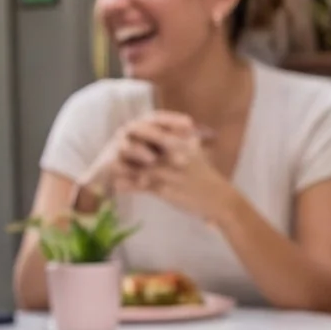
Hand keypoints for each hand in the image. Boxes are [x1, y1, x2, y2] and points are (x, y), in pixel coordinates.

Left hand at [120, 111, 236, 223]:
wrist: (221, 200)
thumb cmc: (208, 178)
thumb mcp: (199, 155)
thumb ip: (189, 142)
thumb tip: (188, 130)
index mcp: (181, 145)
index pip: (156, 133)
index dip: (140, 132)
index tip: (127, 133)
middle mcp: (174, 156)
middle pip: (144, 148)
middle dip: (128, 148)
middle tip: (112, 148)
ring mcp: (169, 173)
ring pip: (140, 167)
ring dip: (123, 167)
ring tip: (109, 169)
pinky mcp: (167, 190)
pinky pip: (143, 187)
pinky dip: (129, 186)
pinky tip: (118, 187)